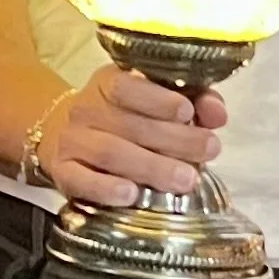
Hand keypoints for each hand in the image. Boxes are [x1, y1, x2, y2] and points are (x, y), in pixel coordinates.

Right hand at [43, 66, 227, 208]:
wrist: (60, 136)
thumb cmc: (123, 119)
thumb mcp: (154, 101)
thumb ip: (193, 101)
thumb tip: (217, 113)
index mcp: (108, 83)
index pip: (128, 86)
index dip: (159, 99)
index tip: (188, 112)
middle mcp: (86, 109)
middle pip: (130, 125)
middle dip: (174, 139)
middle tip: (208, 150)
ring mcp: (72, 141)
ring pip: (111, 153)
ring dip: (151, 167)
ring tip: (186, 179)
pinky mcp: (63, 173)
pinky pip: (81, 180)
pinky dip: (106, 189)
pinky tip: (131, 195)